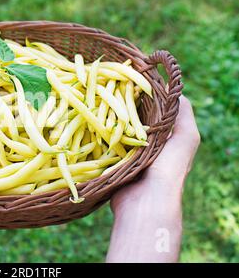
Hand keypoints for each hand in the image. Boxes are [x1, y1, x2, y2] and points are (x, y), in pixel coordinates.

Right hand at [106, 96, 199, 261]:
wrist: (146, 202)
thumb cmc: (169, 168)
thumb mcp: (186, 136)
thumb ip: (183, 112)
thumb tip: (172, 87)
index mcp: (163, 135)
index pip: (151, 106)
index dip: (142, 92)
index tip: (129, 75)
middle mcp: (144, 142)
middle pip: (132, 115)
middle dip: (122, 103)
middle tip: (108, 86)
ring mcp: (126, 151)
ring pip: (115, 126)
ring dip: (108, 117)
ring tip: (96, 99)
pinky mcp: (111, 160)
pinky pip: (104, 142)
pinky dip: (99, 133)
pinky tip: (91, 120)